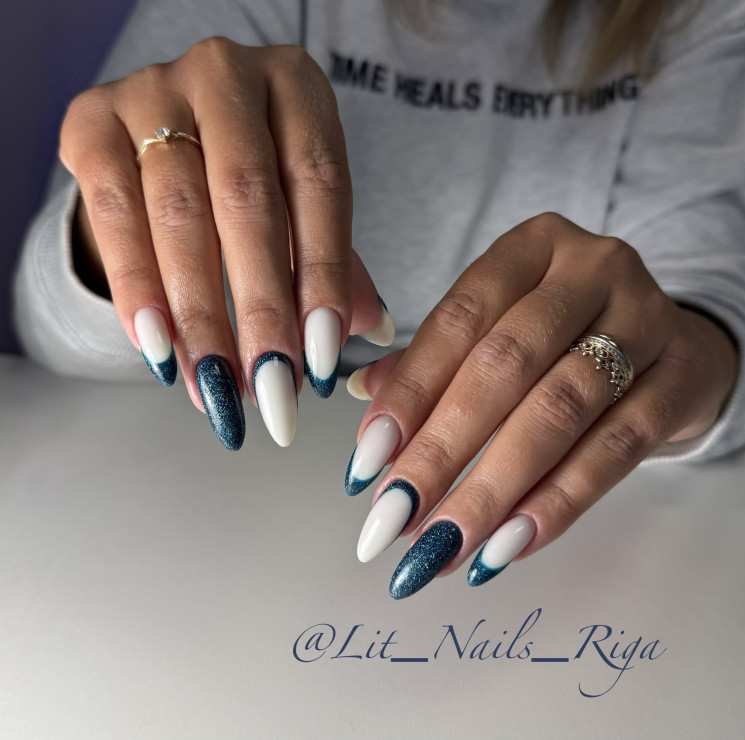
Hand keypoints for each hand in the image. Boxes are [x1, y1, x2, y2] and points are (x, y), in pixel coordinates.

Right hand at [60, 39, 392, 449]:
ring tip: (219, 387)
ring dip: (201, 315)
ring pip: (179, 214)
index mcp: (295, 85)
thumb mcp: (303, 198)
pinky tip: (161, 350)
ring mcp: (151, 91)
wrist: (167, 122)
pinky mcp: (90, 123)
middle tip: (274, 389)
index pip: (319, 184)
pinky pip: (113, 216)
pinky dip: (138, 291)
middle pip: (247, 201)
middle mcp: (224, 75)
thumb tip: (375, 329)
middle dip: (261, 309)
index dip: (323, 275)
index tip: (321, 358)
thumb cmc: (254, 167)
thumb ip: (334, 258)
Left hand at [344, 213, 737, 597]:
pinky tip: (509, 544)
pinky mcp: (683, 376)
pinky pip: (618, 449)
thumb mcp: (502, 328)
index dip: (409, 393)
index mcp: (531, 247)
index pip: (458, 319)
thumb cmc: (567, 337)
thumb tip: (363, 397)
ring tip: (445, 546)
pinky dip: (557, 502)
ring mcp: (646, 317)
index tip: (367, 461)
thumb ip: (435, 360)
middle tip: (394, 518)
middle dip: (441, 451)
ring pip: (558, 411)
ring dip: (493, 489)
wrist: (674, 345)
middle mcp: (590, 268)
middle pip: (504, 366)